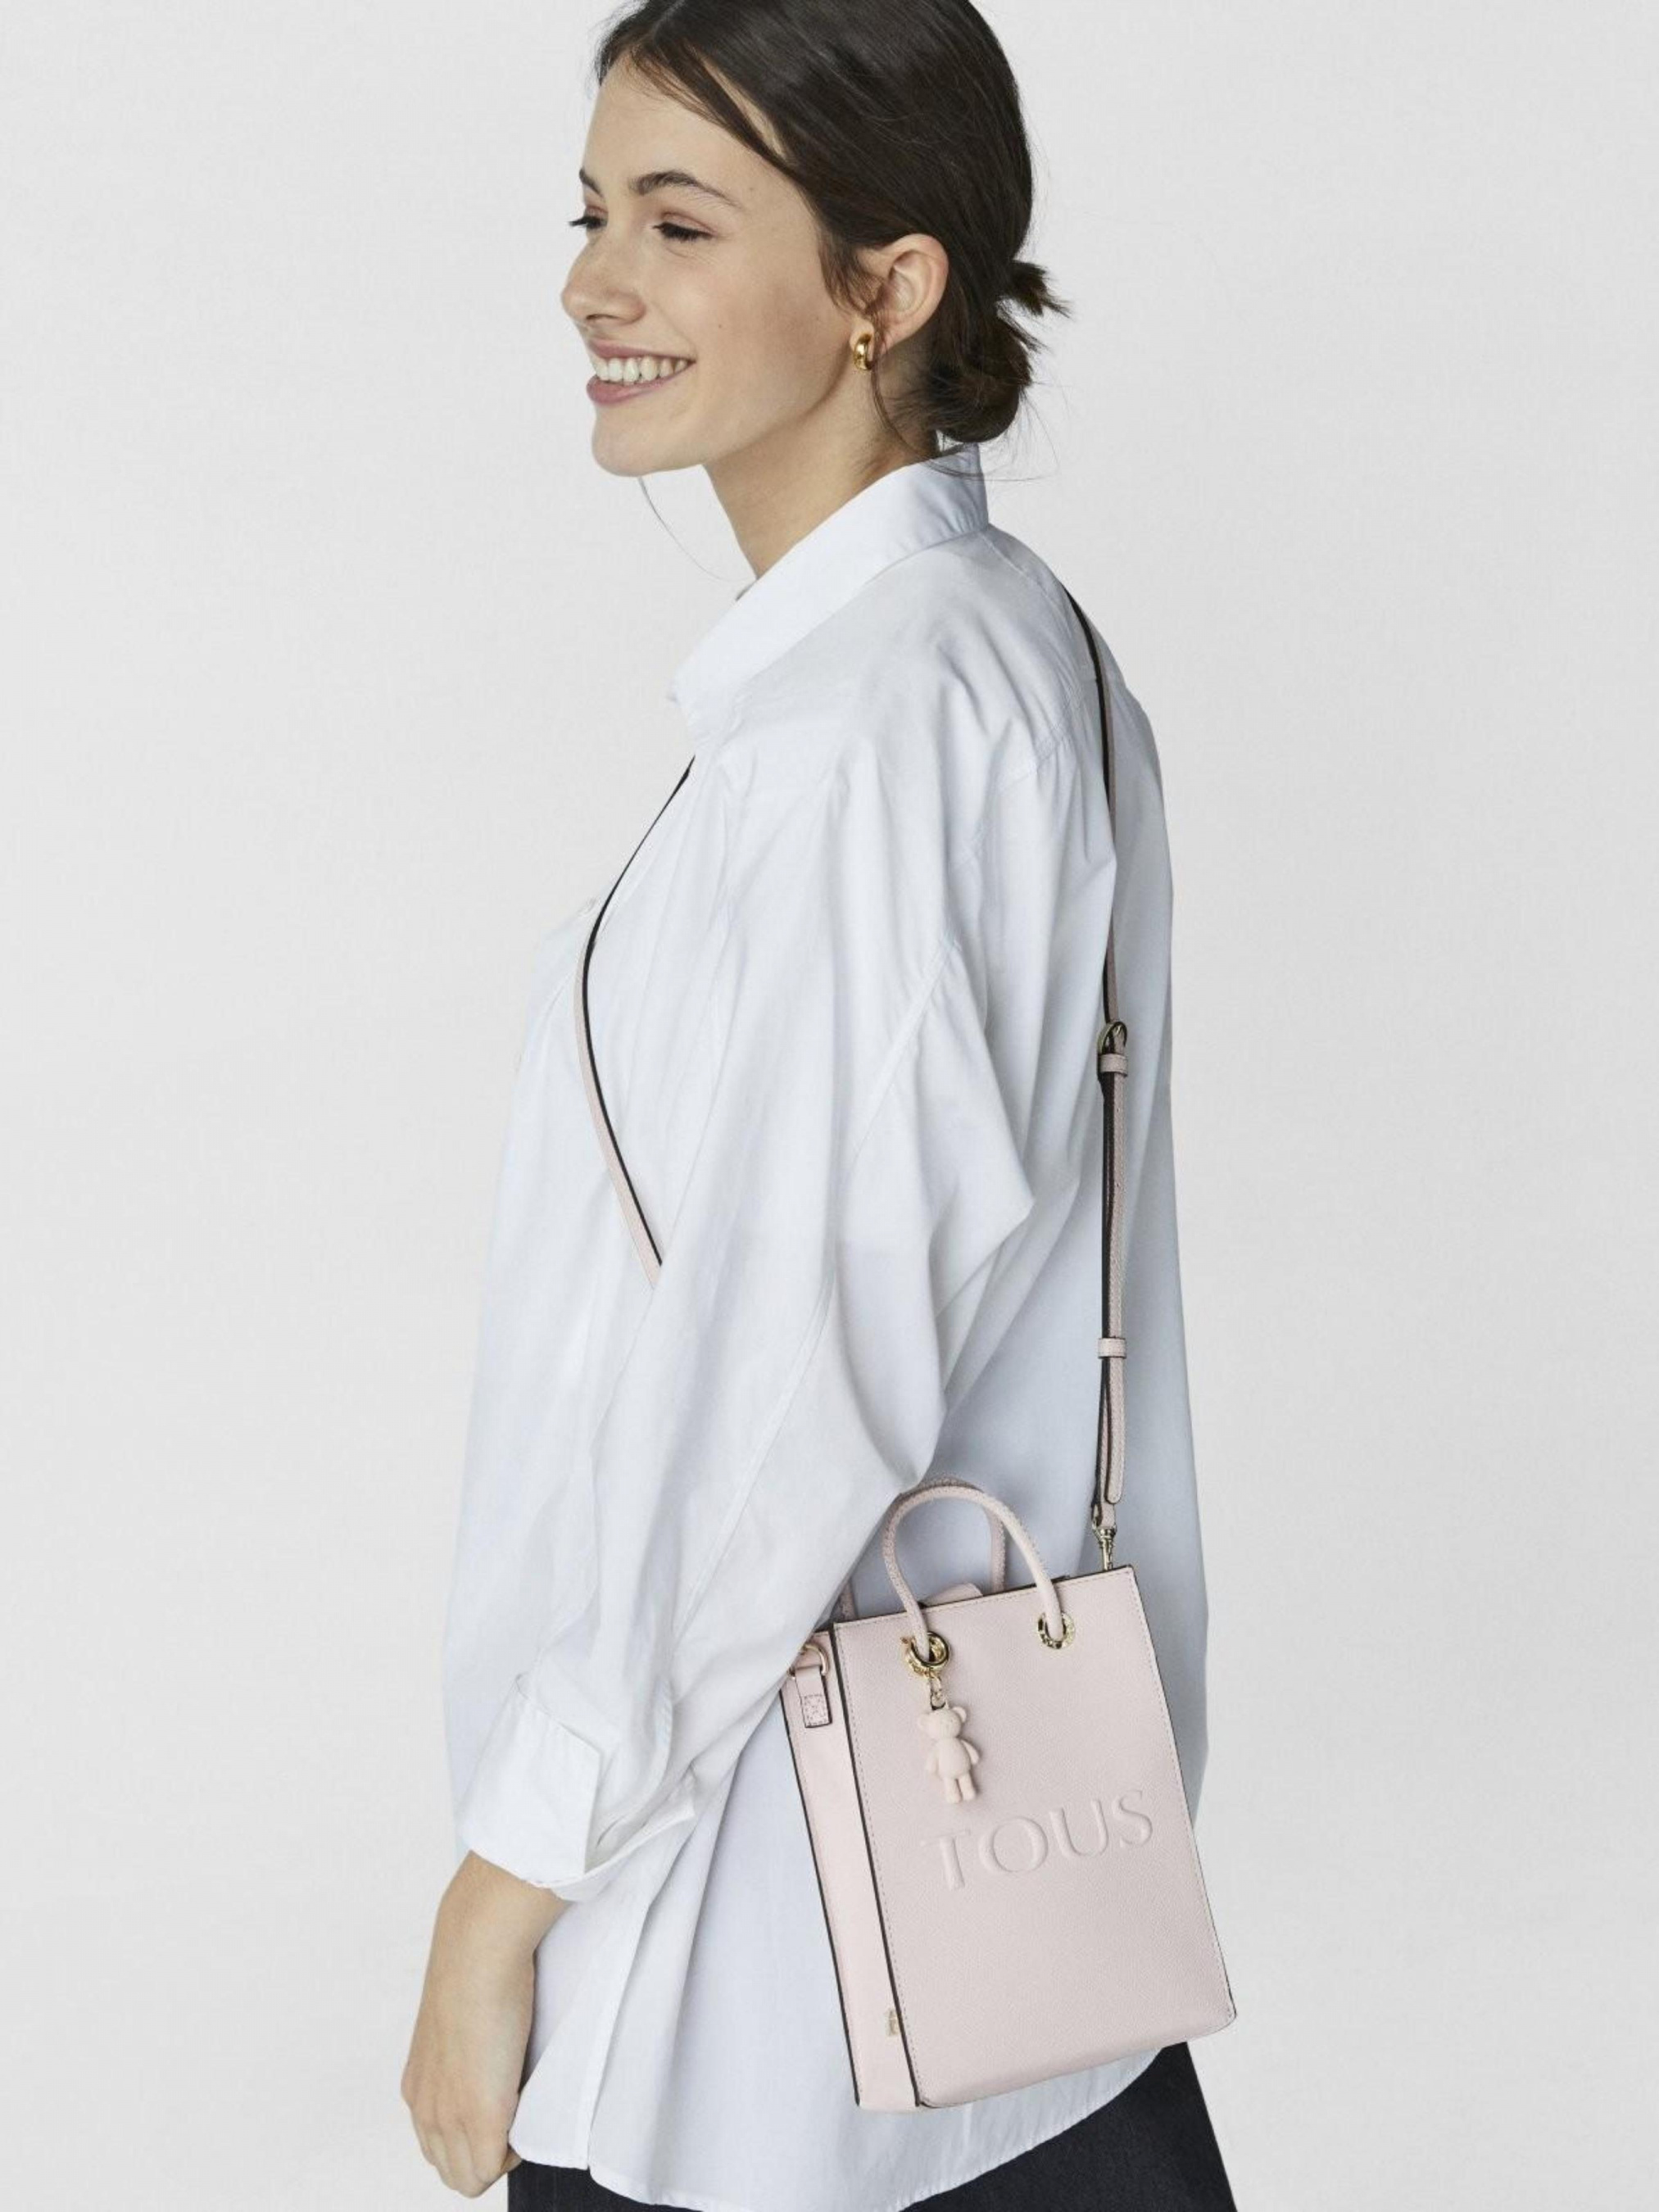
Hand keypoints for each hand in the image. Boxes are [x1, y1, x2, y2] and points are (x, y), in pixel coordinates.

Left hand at [401, 1854, 570, 2195]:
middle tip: (514, 2112)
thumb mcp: (459, 2021)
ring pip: (467, 2178)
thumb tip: (491, 2052)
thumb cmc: (478, 1968)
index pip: (440, 2145)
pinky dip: (513, 2152)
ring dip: (498, 2156)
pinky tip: (526, 2110)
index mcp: (418, 2086)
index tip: (502, 2103)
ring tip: (520, 2109)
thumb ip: (466, 2051)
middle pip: (451, 2170)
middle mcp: (426, 2108)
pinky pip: (492, 2168)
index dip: (474, 2137)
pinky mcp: (481, 2117)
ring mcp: (449, 2116)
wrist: (477, 1949)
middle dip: (485, 2154)